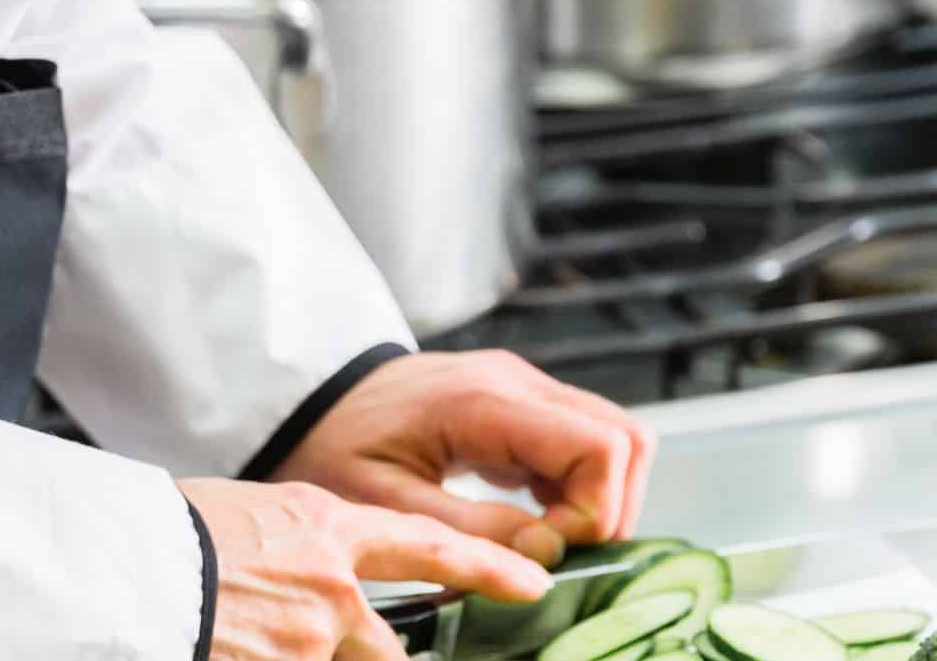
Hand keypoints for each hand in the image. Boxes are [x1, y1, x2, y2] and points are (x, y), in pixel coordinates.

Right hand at [178, 473, 552, 660]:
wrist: (123, 565)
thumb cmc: (166, 531)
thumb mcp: (245, 517)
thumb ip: (294, 550)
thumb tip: (292, 575)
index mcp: (322, 526)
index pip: (424, 543)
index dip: (483, 564)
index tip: (531, 580)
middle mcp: (330, 588)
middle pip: (387, 649)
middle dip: (365, 658)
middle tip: (316, 639)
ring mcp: (311, 642)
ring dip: (296, 652)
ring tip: (248, 630)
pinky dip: (267, 658)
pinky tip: (233, 646)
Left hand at [269, 351, 656, 558]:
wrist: (313, 401)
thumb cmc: (339, 447)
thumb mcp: (388, 502)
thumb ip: (471, 530)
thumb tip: (548, 555)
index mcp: (485, 401)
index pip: (599, 446)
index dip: (594, 512)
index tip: (547, 549)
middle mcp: (515, 381)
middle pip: (623, 437)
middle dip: (608, 508)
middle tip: (553, 548)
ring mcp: (520, 385)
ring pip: (614, 435)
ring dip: (599, 496)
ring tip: (543, 535)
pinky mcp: (518, 401)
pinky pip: (583, 438)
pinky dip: (579, 484)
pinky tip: (535, 515)